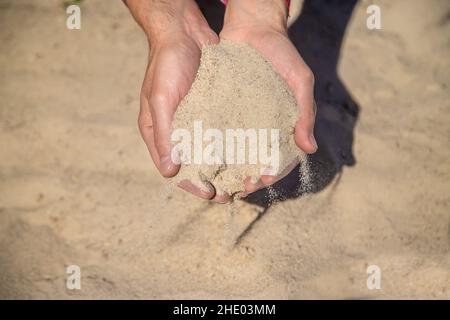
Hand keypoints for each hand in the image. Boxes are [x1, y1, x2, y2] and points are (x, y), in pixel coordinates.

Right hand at [127, 0, 228, 201]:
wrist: (185, 33)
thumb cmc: (166, 65)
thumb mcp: (160, 99)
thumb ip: (164, 134)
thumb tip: (169, 171)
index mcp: (160, 133)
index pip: (174, 167)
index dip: (191, 183)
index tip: (210, 193)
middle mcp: (178, 131)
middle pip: (195, 165)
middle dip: (212, 180)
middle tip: (232, 193)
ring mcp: (197, 121)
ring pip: (211, 152)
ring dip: (225, 167)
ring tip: (243, 179)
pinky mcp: (214, 110)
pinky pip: (223, 134)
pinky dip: (233, 147)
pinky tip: (248, 155)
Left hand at [220, 0, 316, 194]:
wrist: (253, 28)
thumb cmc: (283, 53)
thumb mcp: (300, 80)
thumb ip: (305, 113)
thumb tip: (310, 148)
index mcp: (283, 125)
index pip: (281, 156)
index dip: (272, 171)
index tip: (261, 179)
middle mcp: (261, 126)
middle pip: (255, 160)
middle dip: (247, 176)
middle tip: (236, 188)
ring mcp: (241, 119)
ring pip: (236, 151)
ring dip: (228, 169)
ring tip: (219, 181)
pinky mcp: (223, 110)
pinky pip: (219, 131)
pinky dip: (214, 146)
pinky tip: (205, 157)